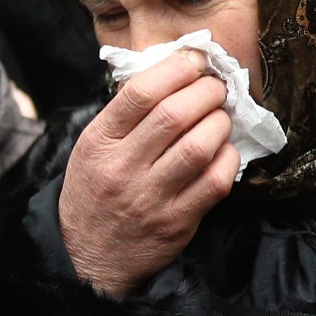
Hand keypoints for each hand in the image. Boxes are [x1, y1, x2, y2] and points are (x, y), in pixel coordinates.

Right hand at [56, 50, 240, 297]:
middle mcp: (122, 168)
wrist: (87, 256)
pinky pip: (215, 183)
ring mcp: (150, 198)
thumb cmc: (94, 191)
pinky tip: (225, 150)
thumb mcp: (92, 148)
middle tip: (216, 87)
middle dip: (206, 92)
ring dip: (220, 123)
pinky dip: (228, 159)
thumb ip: (125, 116)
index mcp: (99, 142)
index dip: (176, 69)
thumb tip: (173, 75)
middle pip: (174, 115)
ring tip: (222, 116)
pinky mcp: (176, 223)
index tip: (195, 60)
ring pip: (199, 146)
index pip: (140, 93)